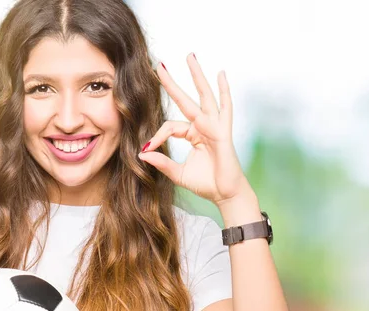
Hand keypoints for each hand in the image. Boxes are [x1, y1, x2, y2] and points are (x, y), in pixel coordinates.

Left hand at [138, 53, 251, 205]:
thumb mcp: (178, 174)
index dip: (156, 136)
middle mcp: (203, 126)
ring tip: (190, 56)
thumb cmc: (207, 184)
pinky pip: (224, 108)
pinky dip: (224, 91)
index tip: (146, 148)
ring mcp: (214, 127)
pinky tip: (221, 74)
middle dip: (171, 83)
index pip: (170, 126)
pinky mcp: (222, 133)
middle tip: (158, 65)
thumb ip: (162, 163)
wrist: (226, 196)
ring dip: (196, 76)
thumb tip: (142, 154)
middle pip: (185, 99)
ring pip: (203, 96)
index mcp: (193, 134)